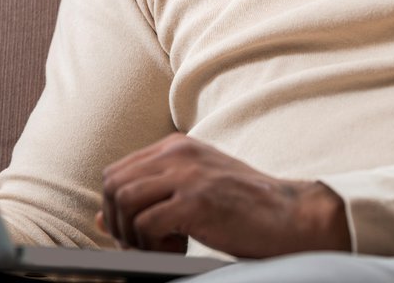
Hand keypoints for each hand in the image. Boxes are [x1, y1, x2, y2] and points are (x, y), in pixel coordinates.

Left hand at [98, 133, 349, 257]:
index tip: (135, 232)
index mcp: (177, 147)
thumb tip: (101, 218)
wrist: (292, 215)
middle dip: (119, 222)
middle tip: (145, 243)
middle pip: (113, 185)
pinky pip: (146, 224)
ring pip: (123, 201)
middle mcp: (178, 153)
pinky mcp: (196, 200)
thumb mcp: (194, 190)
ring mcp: (187, 174)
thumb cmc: (245, 207)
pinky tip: (180, 247)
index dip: (116, 208)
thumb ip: (151, 195)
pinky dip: (152, 245)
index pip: (117, 172)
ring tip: (163, 245)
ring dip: (134, 234)